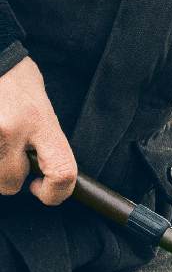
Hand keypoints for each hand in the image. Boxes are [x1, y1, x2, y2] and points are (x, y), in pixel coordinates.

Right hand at [0, 55, 76, 203]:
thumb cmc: (14, 78)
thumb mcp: (41, 108)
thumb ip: (45, 140)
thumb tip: (44, 174)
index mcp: (40, 121)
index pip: (62, 173)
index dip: (56, 193)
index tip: (42, 189)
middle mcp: (11, 129)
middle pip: (10, 184)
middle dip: (10, 175)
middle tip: (9, 151)